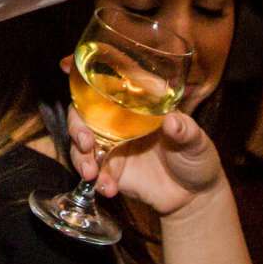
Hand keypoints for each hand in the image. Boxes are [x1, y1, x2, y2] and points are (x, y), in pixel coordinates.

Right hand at [63, 78, 223, 220]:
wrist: (194, 197)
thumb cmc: (197, 158)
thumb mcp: (198, 142)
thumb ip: (186, 131)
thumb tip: (174, 121)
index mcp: (138, 102)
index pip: (109, 80)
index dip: (84, 71)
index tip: (65, 66)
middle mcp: (119, 119)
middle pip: (84, 112)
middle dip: (76, 125)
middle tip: (86, 142)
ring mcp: (112, 145)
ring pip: (82, 142)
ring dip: (80, 156)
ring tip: (91, 173)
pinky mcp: (111, 170)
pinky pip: (94, 171)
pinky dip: (97, 180)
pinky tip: (108, 189)